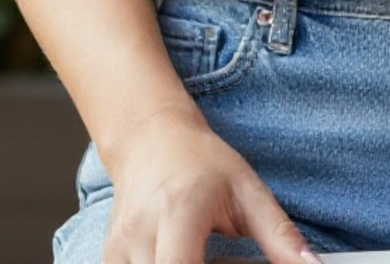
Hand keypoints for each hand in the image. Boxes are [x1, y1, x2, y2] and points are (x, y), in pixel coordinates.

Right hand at [102, 103, 319, 263]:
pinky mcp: (110, 259)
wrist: (152, 138)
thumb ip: (280, 235)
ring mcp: (119, 250)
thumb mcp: (249, 191)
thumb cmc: (202, 162)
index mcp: (179, 214)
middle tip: (219, 262)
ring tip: (202, 259)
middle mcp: (141, 234)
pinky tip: (182, 260)